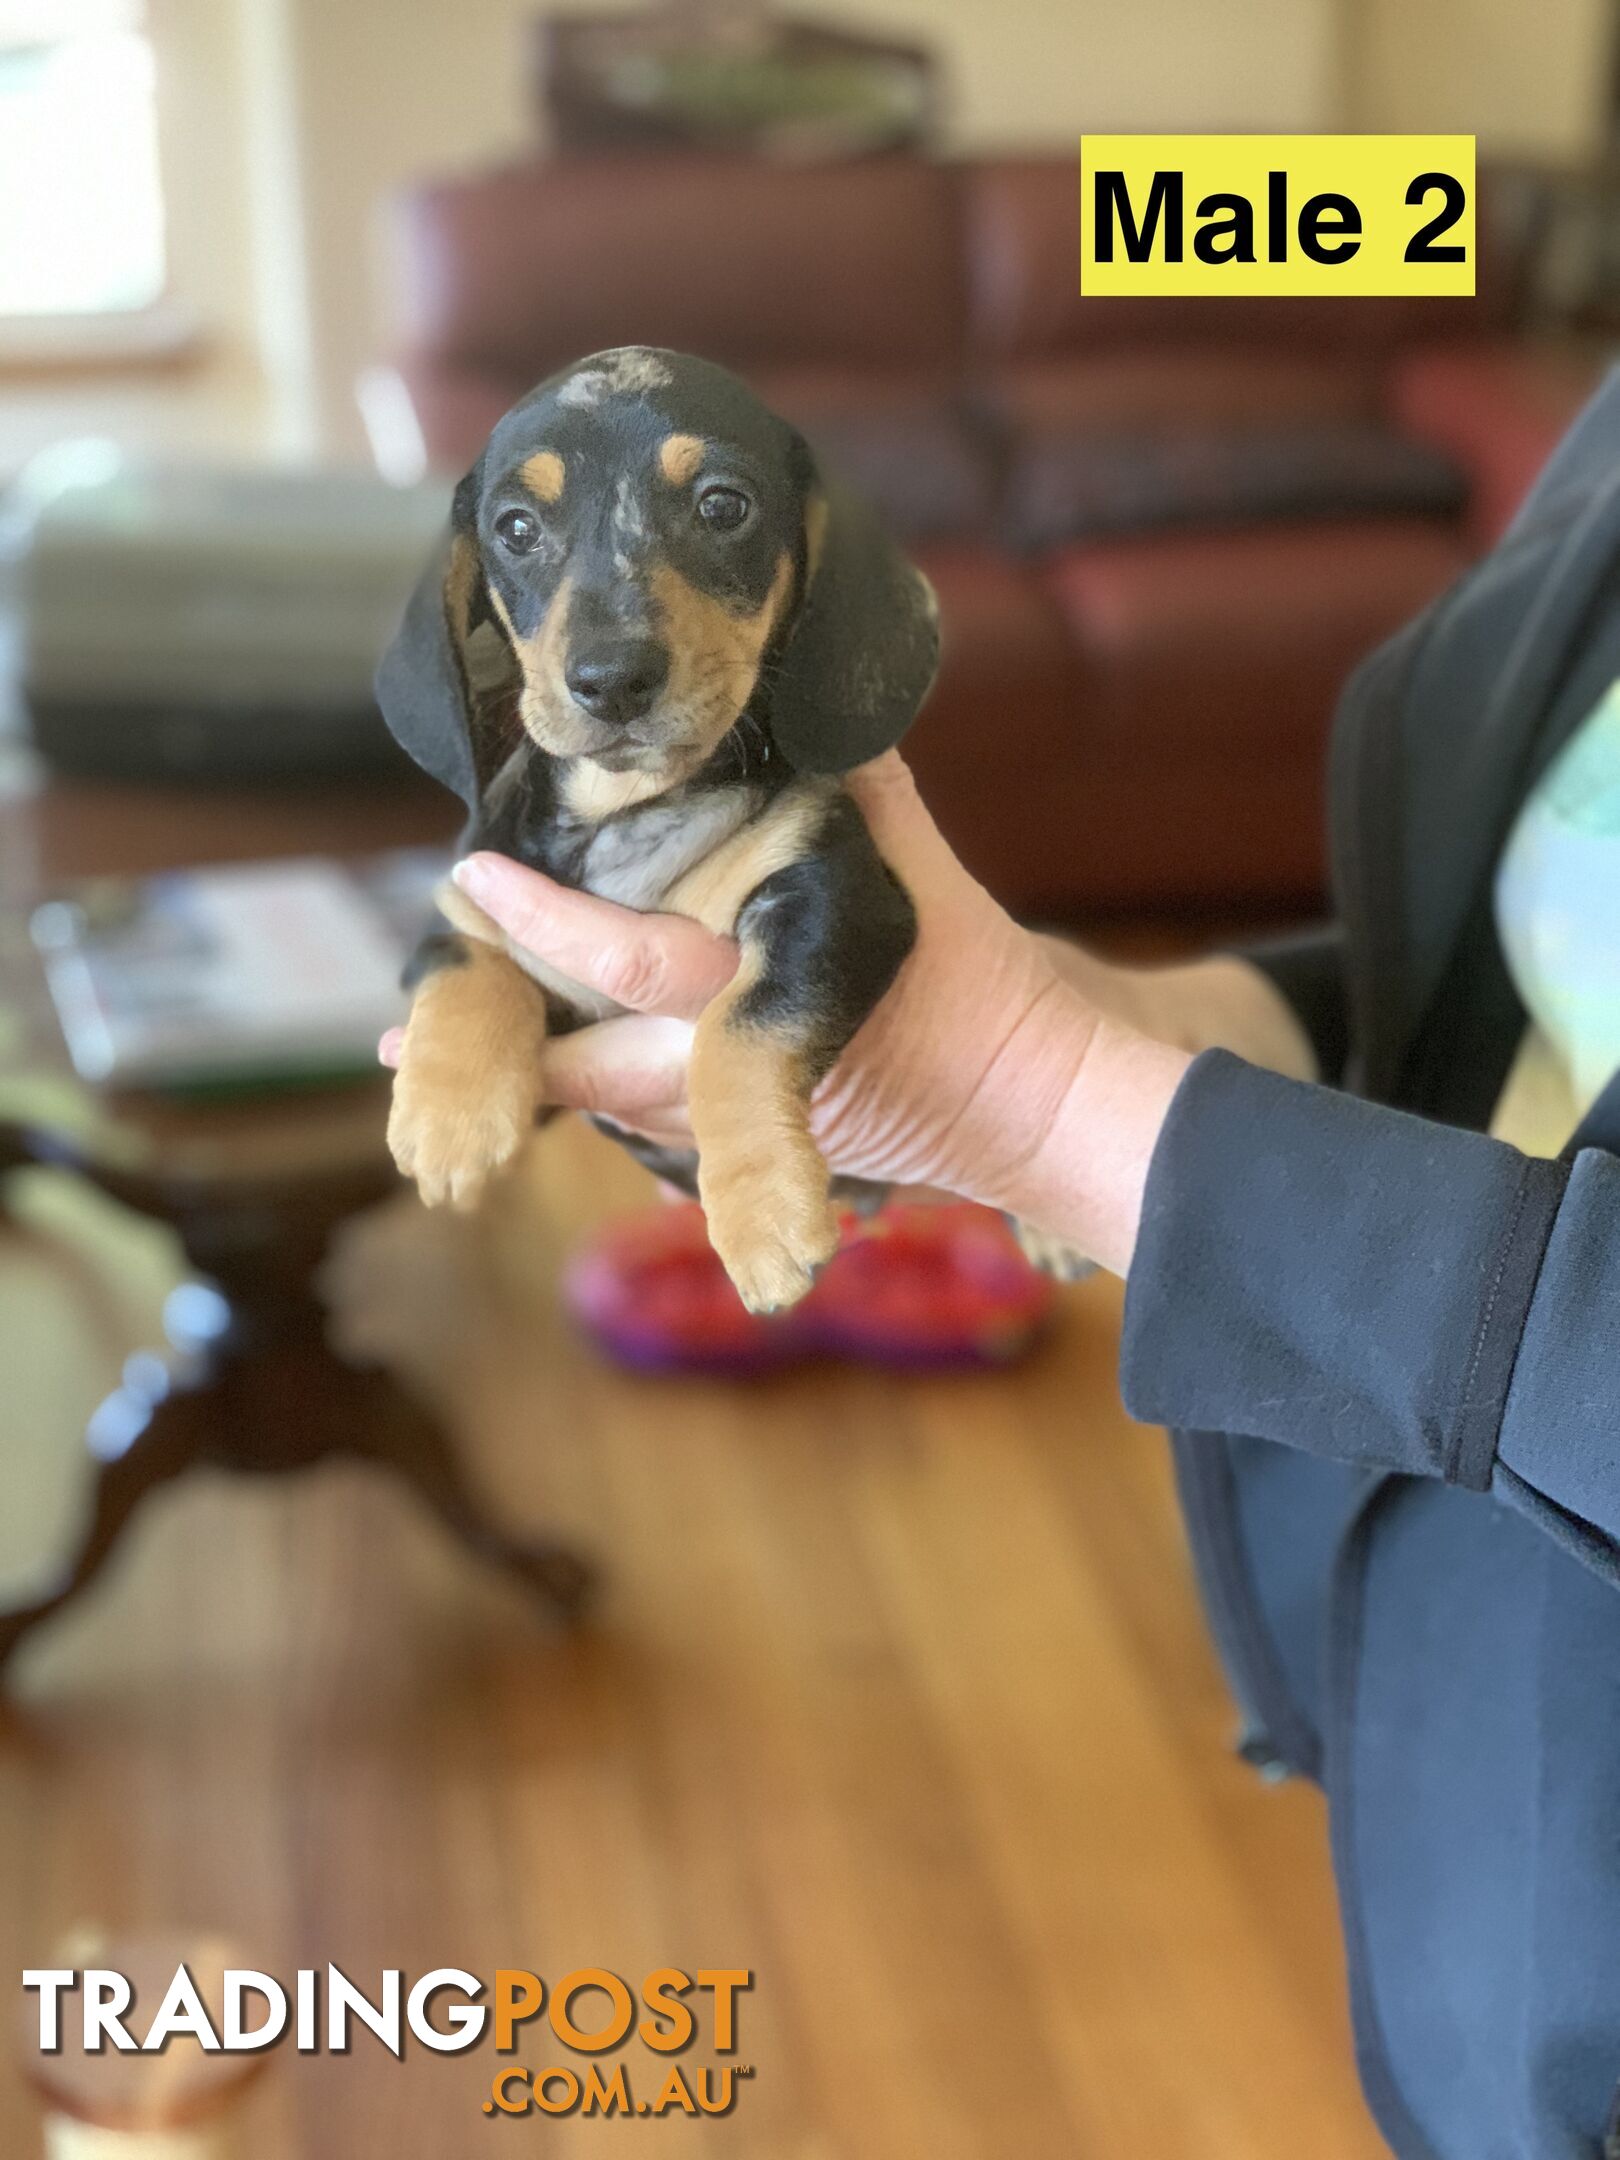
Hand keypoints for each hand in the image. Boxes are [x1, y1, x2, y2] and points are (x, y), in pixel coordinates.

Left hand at [381, 756, 1191, 1272]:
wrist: (1026, 1100)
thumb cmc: (975, 980)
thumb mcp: (915, 869)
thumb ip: (858, 788)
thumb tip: (818, 703)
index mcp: (758, 993)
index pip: (625, 959)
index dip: (543, 923)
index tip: (471, 880)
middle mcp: (724, 1073)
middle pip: (578, 1070)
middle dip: (490, 1048)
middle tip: (397, 1029)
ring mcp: (731, 1122)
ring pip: (602, 1106)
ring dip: (527, 1081)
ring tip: (432, 1066)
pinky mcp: (745, 1144)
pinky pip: (642, 1122)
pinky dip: (589, 1097)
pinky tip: (544, 1081)